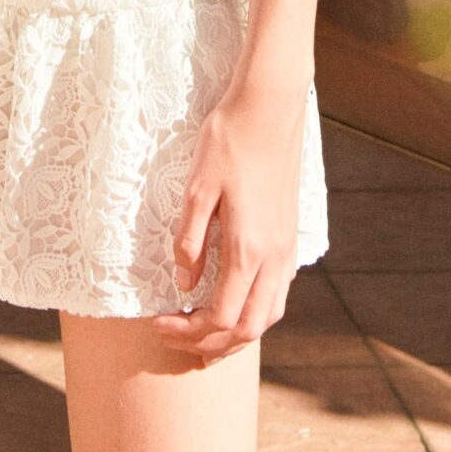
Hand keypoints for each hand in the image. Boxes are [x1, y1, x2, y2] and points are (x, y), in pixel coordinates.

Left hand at [152, 66, 309, 364]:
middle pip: (248, 329)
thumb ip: (190, 239)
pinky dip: (255, 313)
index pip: (220, 316)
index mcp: (247, 249)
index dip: (188, 332)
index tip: (159, 324)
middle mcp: (273, 257)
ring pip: (269, 316)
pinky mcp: (290, 237)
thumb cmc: (229, 140)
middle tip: (175, 336)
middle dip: (210, 344)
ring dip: (236, 334)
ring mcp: (286, 249)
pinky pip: (278, 294)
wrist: (269, 107)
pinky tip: (233, 300)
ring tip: (202, 331)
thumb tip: (184, 283)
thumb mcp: (197, 186)